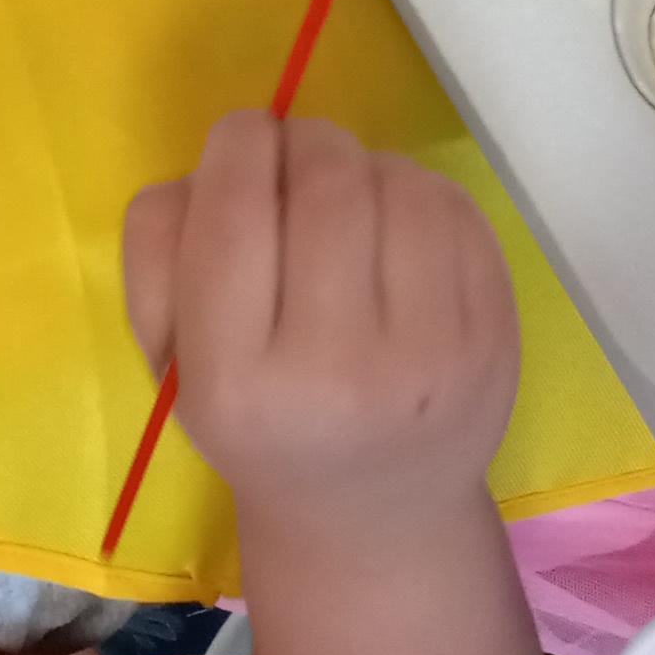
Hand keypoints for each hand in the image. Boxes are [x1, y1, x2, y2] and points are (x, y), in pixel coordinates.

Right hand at [122, 111, 519, 532]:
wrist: (373, 513)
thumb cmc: (258, 423)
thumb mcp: (174, 362)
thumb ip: (161, 250)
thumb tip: (220, 161)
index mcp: (236, 382)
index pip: (234, 208)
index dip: (237, 144)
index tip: (241, 143)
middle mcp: (338, 372)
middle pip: (325, 178)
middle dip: (302, 141)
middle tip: (292, 159)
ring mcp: (431, 353)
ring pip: (396, 180)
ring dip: (362, 165)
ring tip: (345, 205)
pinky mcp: (493, 333)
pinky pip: (452, 206)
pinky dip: (416, 193)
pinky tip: (395, 234)